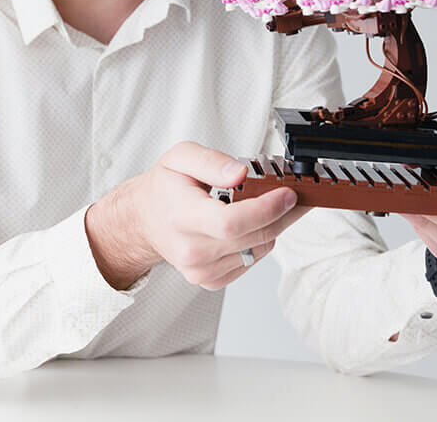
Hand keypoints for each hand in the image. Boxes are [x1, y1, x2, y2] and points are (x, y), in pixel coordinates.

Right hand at [86, 141, 309, 290]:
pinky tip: (248, 225)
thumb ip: (211, 161)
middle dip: (281, 214)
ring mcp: (201, 270)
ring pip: (259, 249)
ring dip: (272, 226)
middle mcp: (191, 250)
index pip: (231, 222)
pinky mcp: (210, 280)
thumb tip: (240, 173)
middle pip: (252, 237)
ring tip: (266, 205)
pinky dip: (258, 240)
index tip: (287, 193)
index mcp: (182, 217)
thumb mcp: (180, 157)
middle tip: (291, 193)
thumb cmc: (164, 188)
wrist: (145, 220)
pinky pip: (252, 260)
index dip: (266, 209)